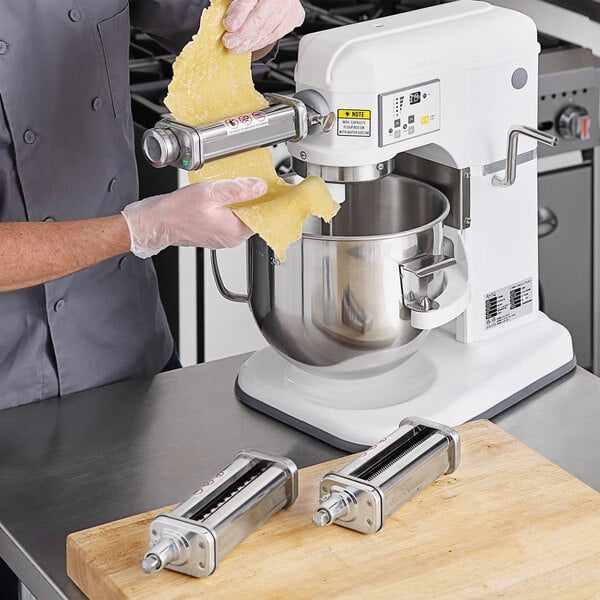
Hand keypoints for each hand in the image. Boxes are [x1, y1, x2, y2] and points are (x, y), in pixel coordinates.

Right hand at [121, 177, 265, 257]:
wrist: (157, 223)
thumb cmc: (178, 212)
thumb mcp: (211, 193)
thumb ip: (239, 189)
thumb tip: (260, 186)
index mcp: (235, 231)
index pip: (265, 217)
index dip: (272, 202)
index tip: (279, 190)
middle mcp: (232, 237)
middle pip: (255, 217)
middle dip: (258, 200)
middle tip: (259, 182)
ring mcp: (224, 237)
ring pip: (242, 217)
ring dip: (243, 202)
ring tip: (239, 186)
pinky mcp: (215, 233)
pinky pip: (231, 219)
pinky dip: (232, 207)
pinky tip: (227, 195)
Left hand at [222, 0, 304, 56]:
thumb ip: (237, 5)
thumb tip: (227, 20)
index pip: (250, 1)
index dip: (239, 14)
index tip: (229, 26)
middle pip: (259, 19)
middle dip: (242, 34)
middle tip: (229, 42)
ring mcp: (288, 8)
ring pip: (266, 31)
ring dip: (248, 43)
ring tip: (234, 48)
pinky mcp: (293, 18)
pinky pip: (274, 35)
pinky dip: (259, 42)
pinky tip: (248, 46)